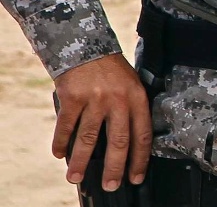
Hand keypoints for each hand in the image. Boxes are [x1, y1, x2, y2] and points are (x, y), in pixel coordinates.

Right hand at [51, 54, 150, 191]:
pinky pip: (66, 126)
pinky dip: (61, 142)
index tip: (136, 177)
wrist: (87, 46)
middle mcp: (118, 100)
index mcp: (137, 98)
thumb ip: (132, 110)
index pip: (142, 134)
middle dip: (114, 167)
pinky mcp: (73, 97)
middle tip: (110, 184)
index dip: (140, 159)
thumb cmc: (112, 70)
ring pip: (88, 138)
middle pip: (118, 141)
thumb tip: (130, 144)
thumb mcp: (132, 85)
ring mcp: (95, 98)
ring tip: (75, 177)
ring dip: (80, 161)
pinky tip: (59, 154)